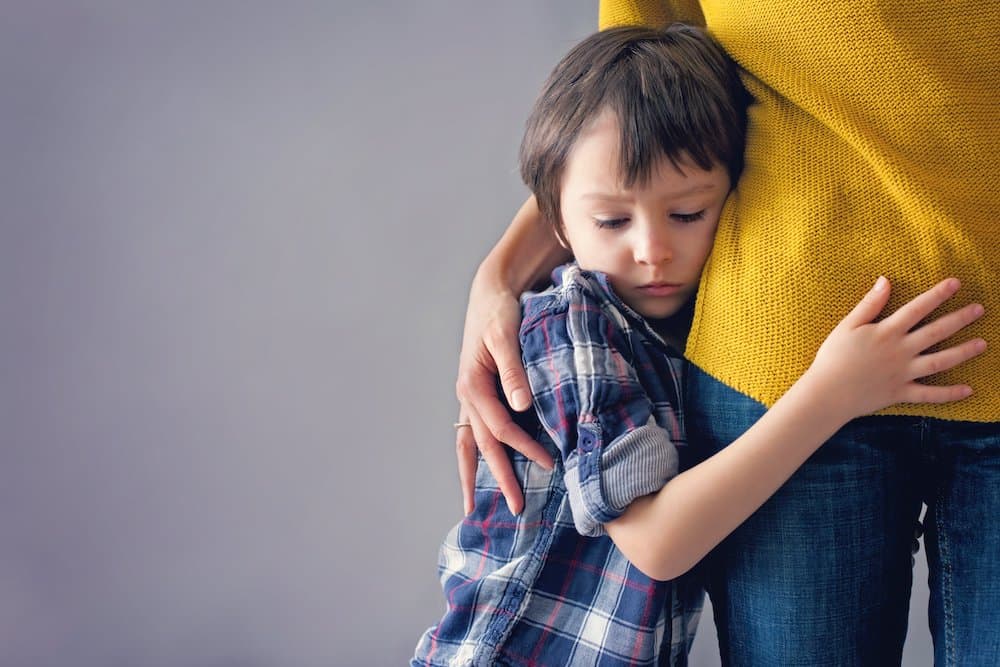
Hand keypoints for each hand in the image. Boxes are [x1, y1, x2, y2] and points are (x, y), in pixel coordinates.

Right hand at [455, 266, 553, 515]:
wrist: (490, 293)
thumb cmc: (500, 312)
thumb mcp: (506, 336)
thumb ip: (513, 370)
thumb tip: (520, 406)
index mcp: (473, 385)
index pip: (499, 428)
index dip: (523, 448)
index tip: (549, 463)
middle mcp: (468, 396)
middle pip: (481, 446)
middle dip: (498, 478)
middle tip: (515, 509)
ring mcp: (470, 398)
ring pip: (469, 444)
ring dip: (475, 475)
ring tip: (475, 507)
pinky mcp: (478, 395)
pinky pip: (474, 432)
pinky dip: (477, 455)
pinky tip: (482, 472)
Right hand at [806, 276, 985, 419]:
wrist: (826, 393)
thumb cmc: (832, 357)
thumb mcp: (847, 326)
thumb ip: (869, 304)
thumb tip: (885, 280)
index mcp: (886, 332)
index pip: (917, 308)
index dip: (937, 294)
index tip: (955, 283)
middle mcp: (900, 351)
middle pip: (936, 332)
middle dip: (959, 319)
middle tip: (979, 309)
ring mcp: (903, 373)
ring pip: (940, 361)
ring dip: (963, 352)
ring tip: (983, 344)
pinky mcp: (901, 392)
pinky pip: (929, 394)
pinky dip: (949, 394)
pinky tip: (968, 390)